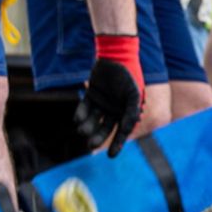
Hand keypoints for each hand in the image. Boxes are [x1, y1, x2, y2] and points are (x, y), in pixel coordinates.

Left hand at [75, 34, 143, 156]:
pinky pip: (84, 108)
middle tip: (90, 145)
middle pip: (105, 129)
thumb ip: (131, 113)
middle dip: (98, 138)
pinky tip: (78, 120)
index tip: (111, 156)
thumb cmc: (129, 75)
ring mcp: (102, 103)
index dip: (117, 145)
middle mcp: (114, 110)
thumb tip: (126, 131)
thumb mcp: (133, 95)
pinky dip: (80, 115)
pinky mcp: (91, 95)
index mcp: (126, 112)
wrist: (116, 55)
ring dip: (87, 127)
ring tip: (82, 130)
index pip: (121, 132)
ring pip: (93, 121)